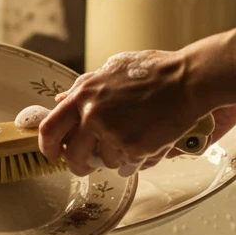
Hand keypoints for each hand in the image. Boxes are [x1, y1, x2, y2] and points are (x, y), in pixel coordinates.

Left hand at [38, 50, 235, 176]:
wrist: (187, 80)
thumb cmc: (155, 72)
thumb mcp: (111, 69)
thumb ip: (85, 86)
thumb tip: (62, 99)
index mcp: (84, 94)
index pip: (50, 127)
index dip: (47, 146)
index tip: (52, 153)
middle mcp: (93, 114)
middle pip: (72, 155)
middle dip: (78, 165)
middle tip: (87, 165)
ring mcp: (111, 131)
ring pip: (102, 162)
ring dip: (114, 158)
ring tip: (132, 141)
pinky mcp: (132, 147)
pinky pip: (125, 165)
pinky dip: (135, 160)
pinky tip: (147, 144)